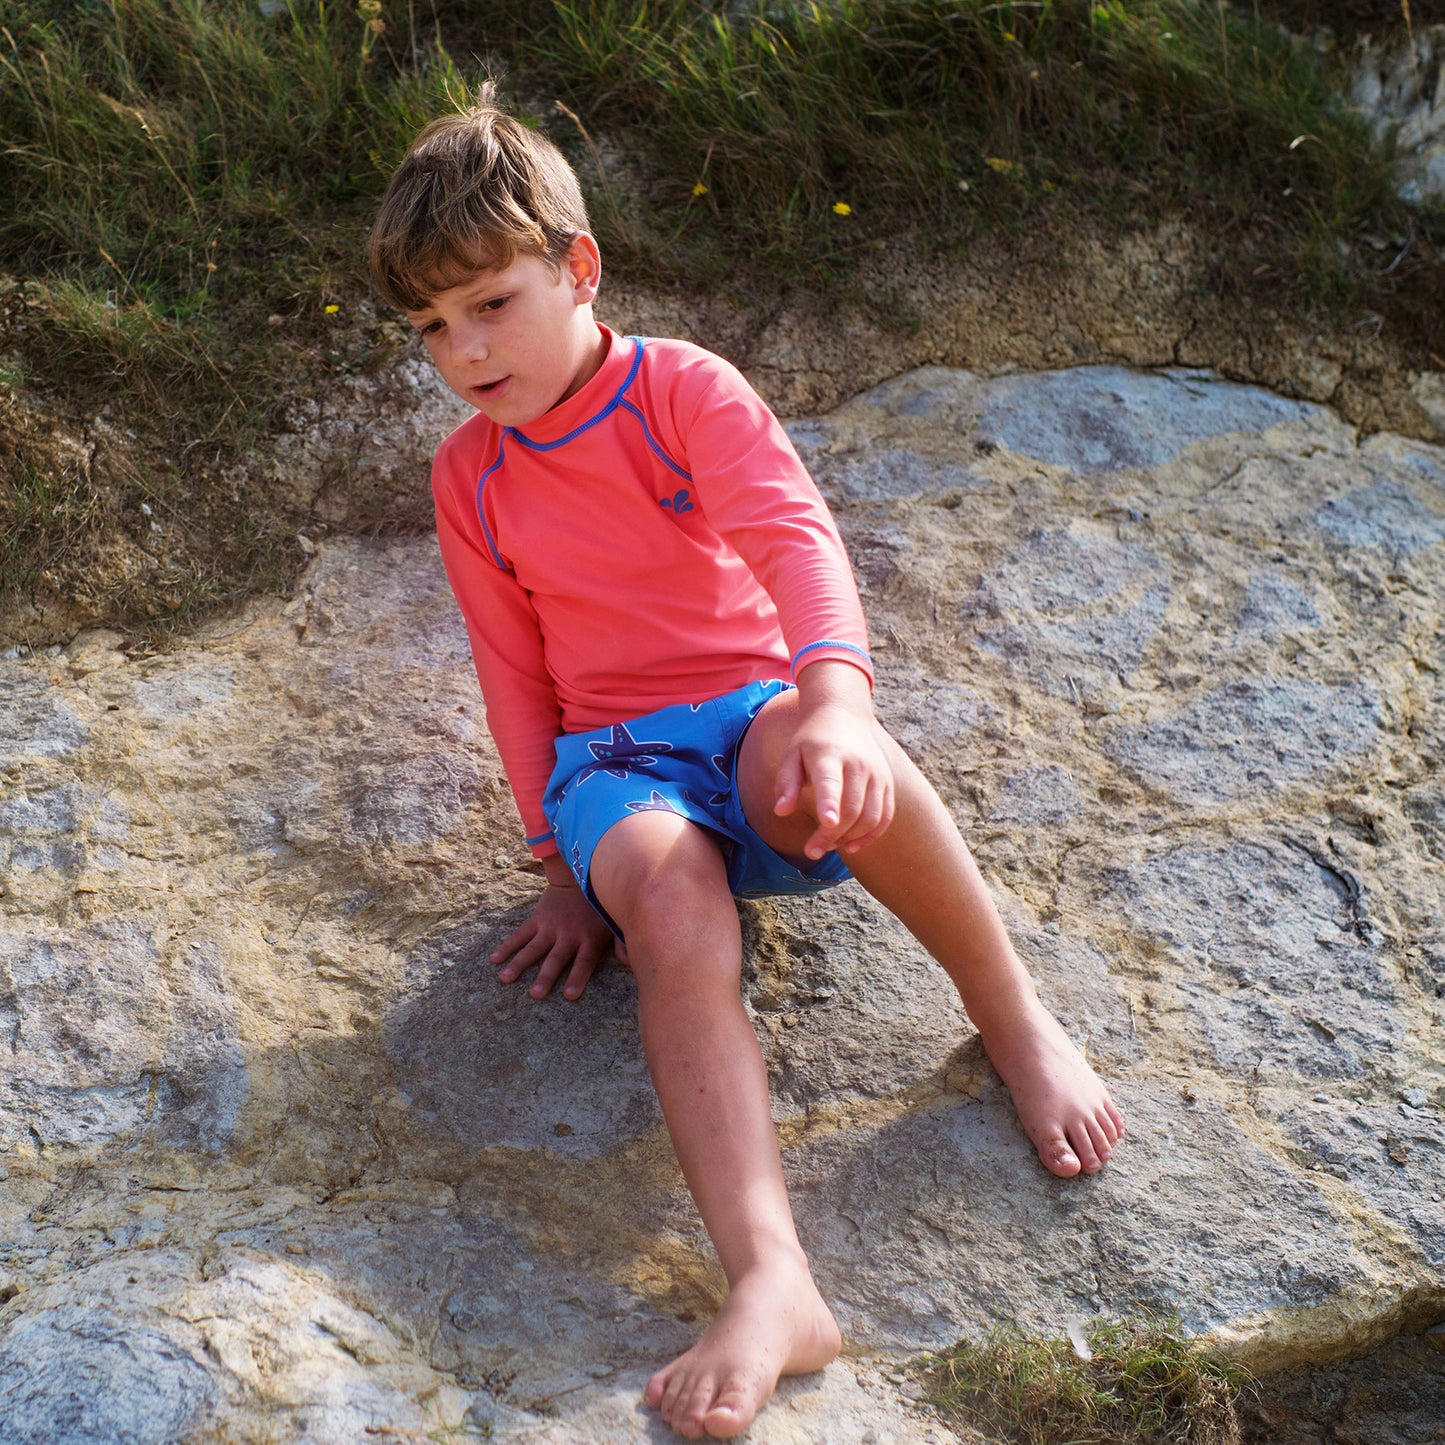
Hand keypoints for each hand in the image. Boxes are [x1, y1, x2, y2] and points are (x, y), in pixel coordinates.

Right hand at [490, 872, 612, 1000]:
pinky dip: (507, 946)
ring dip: (519, 964)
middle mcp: (569, 935)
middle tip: (535, 994)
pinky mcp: (538, 920)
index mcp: (589, 939)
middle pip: (556, 959)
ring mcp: (551, 927)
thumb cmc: (599, 906)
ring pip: (533, 949)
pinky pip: (520, 935)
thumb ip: (620, 943)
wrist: (579, 875)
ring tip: (505, 979)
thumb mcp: (613, 923)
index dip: (577, 978)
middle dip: (545, 977)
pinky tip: (495, 959)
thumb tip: (630, 962)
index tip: (569, 995)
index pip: (584, 962)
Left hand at [774, 664, 895, 860]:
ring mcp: (877, 774)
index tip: (826, 823)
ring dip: (850, 839)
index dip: (830, 804)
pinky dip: (870, 836)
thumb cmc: (811, 740)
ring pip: (871, 817)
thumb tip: (780, 812)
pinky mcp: (887, 784)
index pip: (831, 782)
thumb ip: (786, 783)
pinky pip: (884, 817)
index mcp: (830, 755)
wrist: (844, 715)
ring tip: (828, 846)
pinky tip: (850, 845)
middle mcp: (859, 764)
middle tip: (811, 851)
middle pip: (851, 808)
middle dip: (832, 836)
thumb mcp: (792, 755)